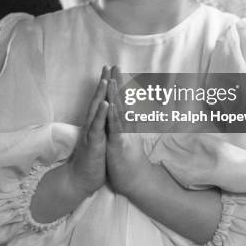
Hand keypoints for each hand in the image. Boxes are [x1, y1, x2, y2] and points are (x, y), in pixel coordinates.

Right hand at [68, 66, 109, 196]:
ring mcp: (91, 134)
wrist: (82, 179)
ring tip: (106, 80)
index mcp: (97, 124)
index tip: (112, 70)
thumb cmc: (94, 159)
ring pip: (95, 111)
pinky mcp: (92, 144)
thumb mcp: (103, 139)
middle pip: (97, 100)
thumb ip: (104, 126)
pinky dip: (100, 115)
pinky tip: (105, 104)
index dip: (107, 86)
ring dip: (100, 95)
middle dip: (103, 83)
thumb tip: (108, 114)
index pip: (102, 101)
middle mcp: (92, 125)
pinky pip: (96, 127)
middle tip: (107, 66)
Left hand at [106, 66, 151, 196]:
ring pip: (120, 110)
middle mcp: (126, 126)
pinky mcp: (119, 144)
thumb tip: (128, 112)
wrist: (136, 180)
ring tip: (113, 78)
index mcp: (124, 124)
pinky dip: (113, 115)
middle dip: (118, 82)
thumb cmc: (129, 160)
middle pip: (122, 100)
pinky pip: (116, 128)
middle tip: (116, 65)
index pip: (121, 100)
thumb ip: (127, 125)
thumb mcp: (127, 138)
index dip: (118, 84)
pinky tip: (110, 105)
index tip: (115, 70)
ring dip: (116, 94)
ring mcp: (124, 134)